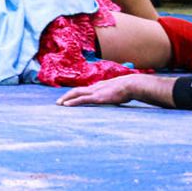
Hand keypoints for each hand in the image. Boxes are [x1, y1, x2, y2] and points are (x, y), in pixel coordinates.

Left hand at [56, 73, 176, 108]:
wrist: (131, 85)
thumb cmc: (129, 89)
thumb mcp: (120, 92)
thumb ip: (116, 95)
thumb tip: (119, 99)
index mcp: (101, 86)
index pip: (85, 89)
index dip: (76, 93)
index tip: (70, 98)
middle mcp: (96, 87)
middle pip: (77, 90)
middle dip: (67, 96)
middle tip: (59, 102)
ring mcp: (96, 91)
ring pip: (76, 93)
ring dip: (66, 99)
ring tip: (59, 104)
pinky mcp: (97, 97)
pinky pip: (81, 99)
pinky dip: (73, 102)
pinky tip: (66, 105)